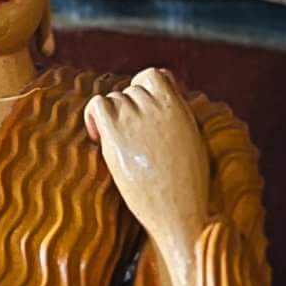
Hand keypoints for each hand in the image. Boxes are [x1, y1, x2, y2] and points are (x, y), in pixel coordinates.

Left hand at [84, 68, 211, 266]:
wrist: (179, 209)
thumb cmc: (187, 185)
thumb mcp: (193, 141)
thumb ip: (177, 118)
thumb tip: (165, 106)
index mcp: (179, 108)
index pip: (155, 75)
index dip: (144, 87)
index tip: (142, 108)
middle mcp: (157, 107)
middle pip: (131, 90)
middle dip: (128, 110)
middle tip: (131, 138)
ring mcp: (135, 118)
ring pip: (114, 99)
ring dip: (112, 117)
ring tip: (120, 144)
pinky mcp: (116, 134)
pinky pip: (97, 106)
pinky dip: (93, 117)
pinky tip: (99, 138)